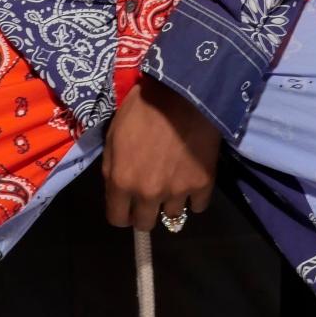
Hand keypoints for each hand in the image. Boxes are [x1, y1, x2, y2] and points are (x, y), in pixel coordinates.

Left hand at [102, 76, 220, 231]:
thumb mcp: (113, 135)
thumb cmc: (142, 108)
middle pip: (145, 224)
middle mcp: (148, 194)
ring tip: (174, 182)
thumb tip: (117, 190)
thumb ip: (112, 168)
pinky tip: (192, 179)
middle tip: (151, 194)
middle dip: (145, 212)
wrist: (182, 92)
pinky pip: (198, 206)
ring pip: (172, 216)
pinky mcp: (203, 184)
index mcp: (122, 181)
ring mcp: (177, 191)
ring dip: (170, 203)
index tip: (128, 205)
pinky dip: (194, 197)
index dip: (121, 213)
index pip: (117, 219)